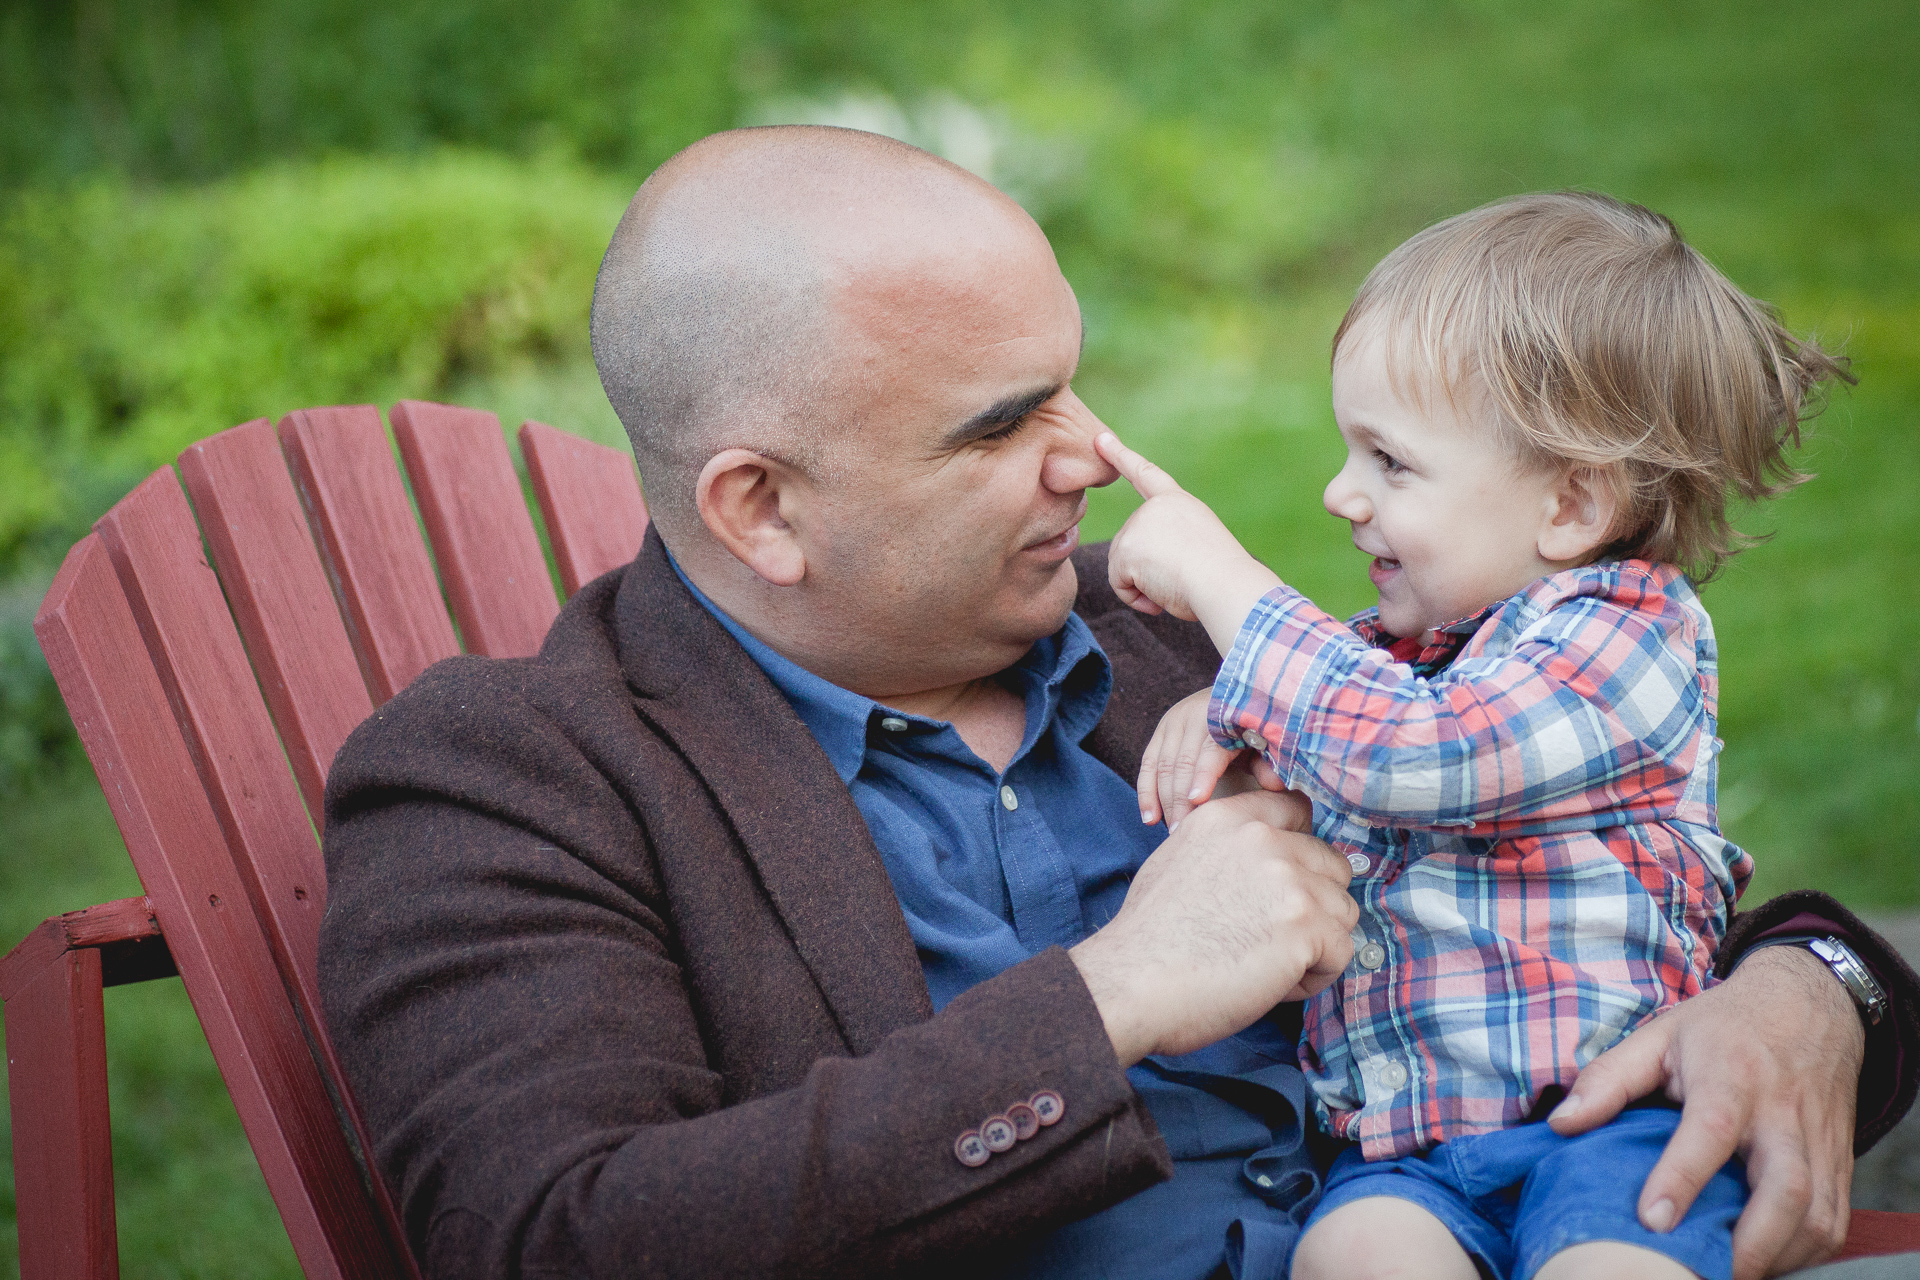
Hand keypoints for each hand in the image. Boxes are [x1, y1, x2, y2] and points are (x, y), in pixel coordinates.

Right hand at [1069, 790, 1352, 1065]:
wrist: (1131, 983)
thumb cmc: (1148, 939)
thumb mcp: (1179, 860)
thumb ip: (1229, 848)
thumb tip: (1275, 860)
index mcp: (1228, 819)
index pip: (1298, 810)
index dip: (1300, 853)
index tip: (1282, 887)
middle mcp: (1262, 839)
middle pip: (1332, 865)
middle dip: (1313, 906)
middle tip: (1268, 940)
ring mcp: (1288, 880)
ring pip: (1343, 912)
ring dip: (1315, 944)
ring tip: (1266, 965)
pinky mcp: (1305, 926)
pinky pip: (1342, 953)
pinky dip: (1314, 978)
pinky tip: (1271, 984)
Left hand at [1094, 433, 1281, 652]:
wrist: (1226, 584)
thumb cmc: (1223, 579)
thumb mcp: (1198, 550)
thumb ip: (1168, 548)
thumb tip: (1142, 573)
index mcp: (1179, 503)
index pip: (1145, 475)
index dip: (1121, 456)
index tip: (1100, 439)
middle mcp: (1155, 508)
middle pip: (1130, 545)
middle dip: (1147, 571)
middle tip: (1183, 577)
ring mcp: (1138, 525)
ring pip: (1123, 567)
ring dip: (1146, 586)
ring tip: (1177, 584)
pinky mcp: (1126, 548)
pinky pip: (1120, 584)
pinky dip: (1137, 598)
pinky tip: (1160, 596)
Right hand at [1138, 689, 1297, 828]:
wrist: (1233, 696)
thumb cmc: (1253, 726)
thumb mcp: (1265, 740)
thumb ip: (1269, 762)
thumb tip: (1275, 785)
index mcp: (1222, 716)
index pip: (1210, 750)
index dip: (1203, 776)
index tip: (1198, 802)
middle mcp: (1193, 715)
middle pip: (1181, 763)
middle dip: (1181, 800)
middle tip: (1185, 832)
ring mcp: (1173, 722)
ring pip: (1162, 767)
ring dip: (1164, 802)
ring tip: (1173, 832)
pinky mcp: (1160, 731)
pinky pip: (1147, 764)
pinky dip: (1146, 793)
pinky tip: (1150, 818)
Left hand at [1548, 946, 1863, 1278]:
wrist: (1809, 1004)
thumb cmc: (1723, 1025)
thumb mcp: (1659, 1035)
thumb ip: (1608, 1080)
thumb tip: (1560, 1124)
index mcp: (1731, 1075)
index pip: (1711, 1130)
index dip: (1682, 1176)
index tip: (1652, 1219)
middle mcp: (1781, 1112)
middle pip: (1786, 1185)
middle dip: (1753, 1240)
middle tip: (1708, 1269)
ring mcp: (1817, 1139)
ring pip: (1817, 1212)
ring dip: (1780, 1254)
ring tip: (1732, 1272)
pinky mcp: (1839, 1161)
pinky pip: (1835, 1218)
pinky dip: (1806, 1251)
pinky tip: (1767, 1260)